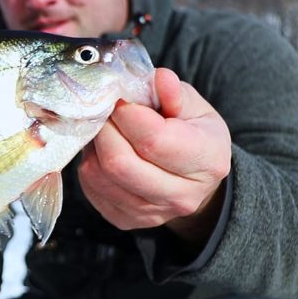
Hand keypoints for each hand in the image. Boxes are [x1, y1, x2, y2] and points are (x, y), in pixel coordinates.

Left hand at [78, 68, 230, 243]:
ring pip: (99, 176)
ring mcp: (152, 213)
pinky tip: (103, 150)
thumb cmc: (191, 133)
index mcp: (207, 160)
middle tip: (106, 111)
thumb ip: (174, 91)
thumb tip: (160, 78)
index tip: (120, 98)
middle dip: (105, 129)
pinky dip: (90, 163)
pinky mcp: (125, 220)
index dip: (128, 114)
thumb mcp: (192, 106)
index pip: (154, 140)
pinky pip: (91, 188)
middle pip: (120, 162)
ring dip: (94, 146)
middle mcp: (182, 195)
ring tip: (105, 128)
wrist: (193, 180)